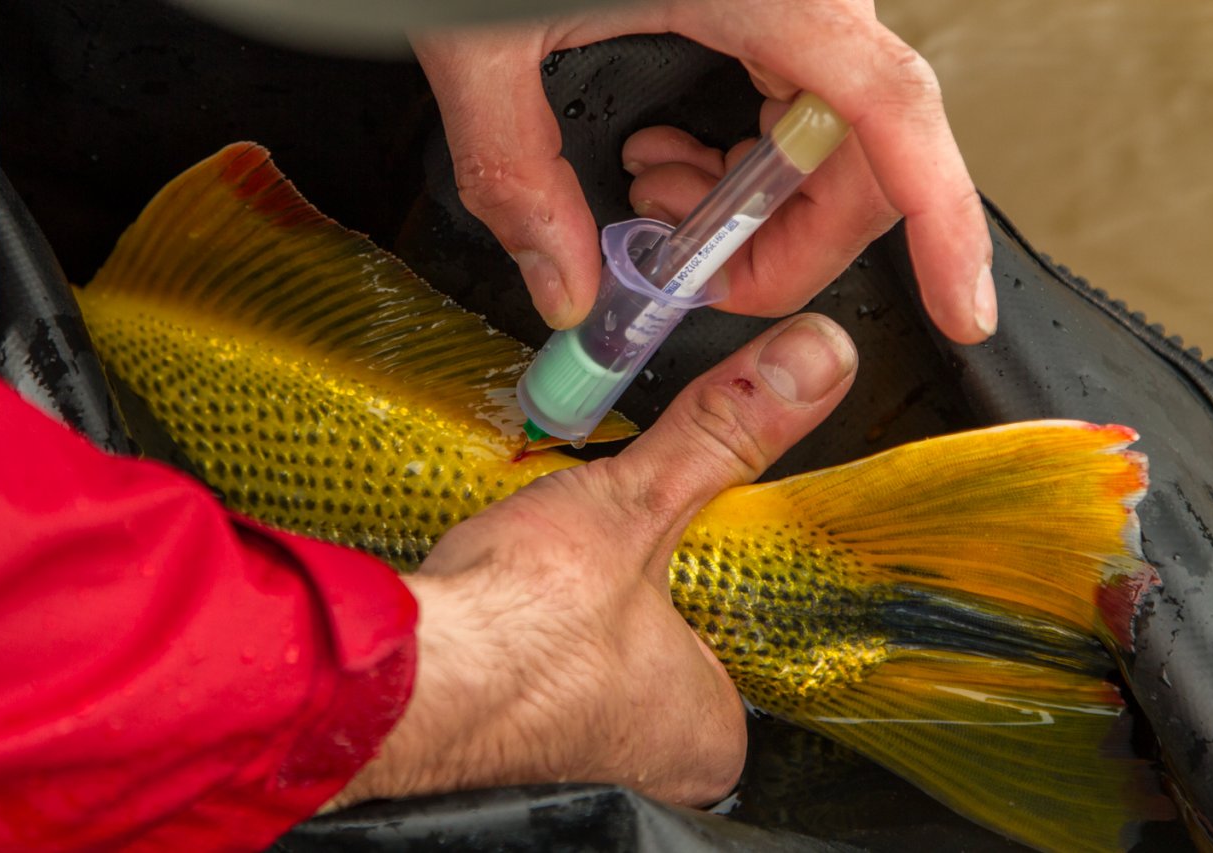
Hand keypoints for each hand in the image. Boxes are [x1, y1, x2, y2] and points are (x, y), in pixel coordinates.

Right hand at [329, 313, 856, 806]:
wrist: (401, 676)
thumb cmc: (514, 629)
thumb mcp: (641, 506)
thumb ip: (725, 434)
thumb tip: (811, 365)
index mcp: (709, 730)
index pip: (748, 633)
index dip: (718, 568)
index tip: (691, 530)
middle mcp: (653, 760)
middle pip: (678, 636)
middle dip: (647, 582)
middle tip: (616, 550)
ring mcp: (582, 751)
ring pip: (610, 646)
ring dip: (588, 596)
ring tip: (567, 569)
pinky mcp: (515, 731)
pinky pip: (551, 655)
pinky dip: (541, 614)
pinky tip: (525, 588)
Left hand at [411, 0, 994, 342]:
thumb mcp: (486, 44)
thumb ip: (517, 171)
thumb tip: (562, 284)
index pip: (893, 110)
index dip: (943, 223)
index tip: (961, 307)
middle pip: (865, 155)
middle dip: (785, 244)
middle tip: (698, 277)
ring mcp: (801, 4)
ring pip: (833, 145)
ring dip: (756, 207)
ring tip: (659, 200)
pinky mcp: (780, 12)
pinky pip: (802, 111)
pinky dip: (748, 166)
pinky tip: (678, 164)